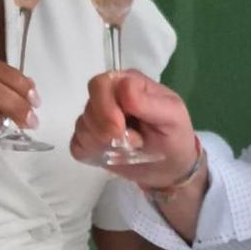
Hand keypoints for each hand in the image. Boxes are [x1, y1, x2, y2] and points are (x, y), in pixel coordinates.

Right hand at [70, 70, 197, 184]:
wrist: (171, 167)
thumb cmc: (174, 135)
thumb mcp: (172, 116)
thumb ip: (149, 102)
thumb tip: (123, 87)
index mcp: (127, 83)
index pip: (101, 84)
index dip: (107, 108)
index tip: (122, 129)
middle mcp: (108, 96)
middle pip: (88, 105)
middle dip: (102, 127)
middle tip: (123, 143)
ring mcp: (96, 119)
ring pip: (82, 126)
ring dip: (103, 143)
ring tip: (127, 149)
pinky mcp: (90, 141)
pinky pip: (77, 145)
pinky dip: (91, 153)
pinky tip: (111, 155)